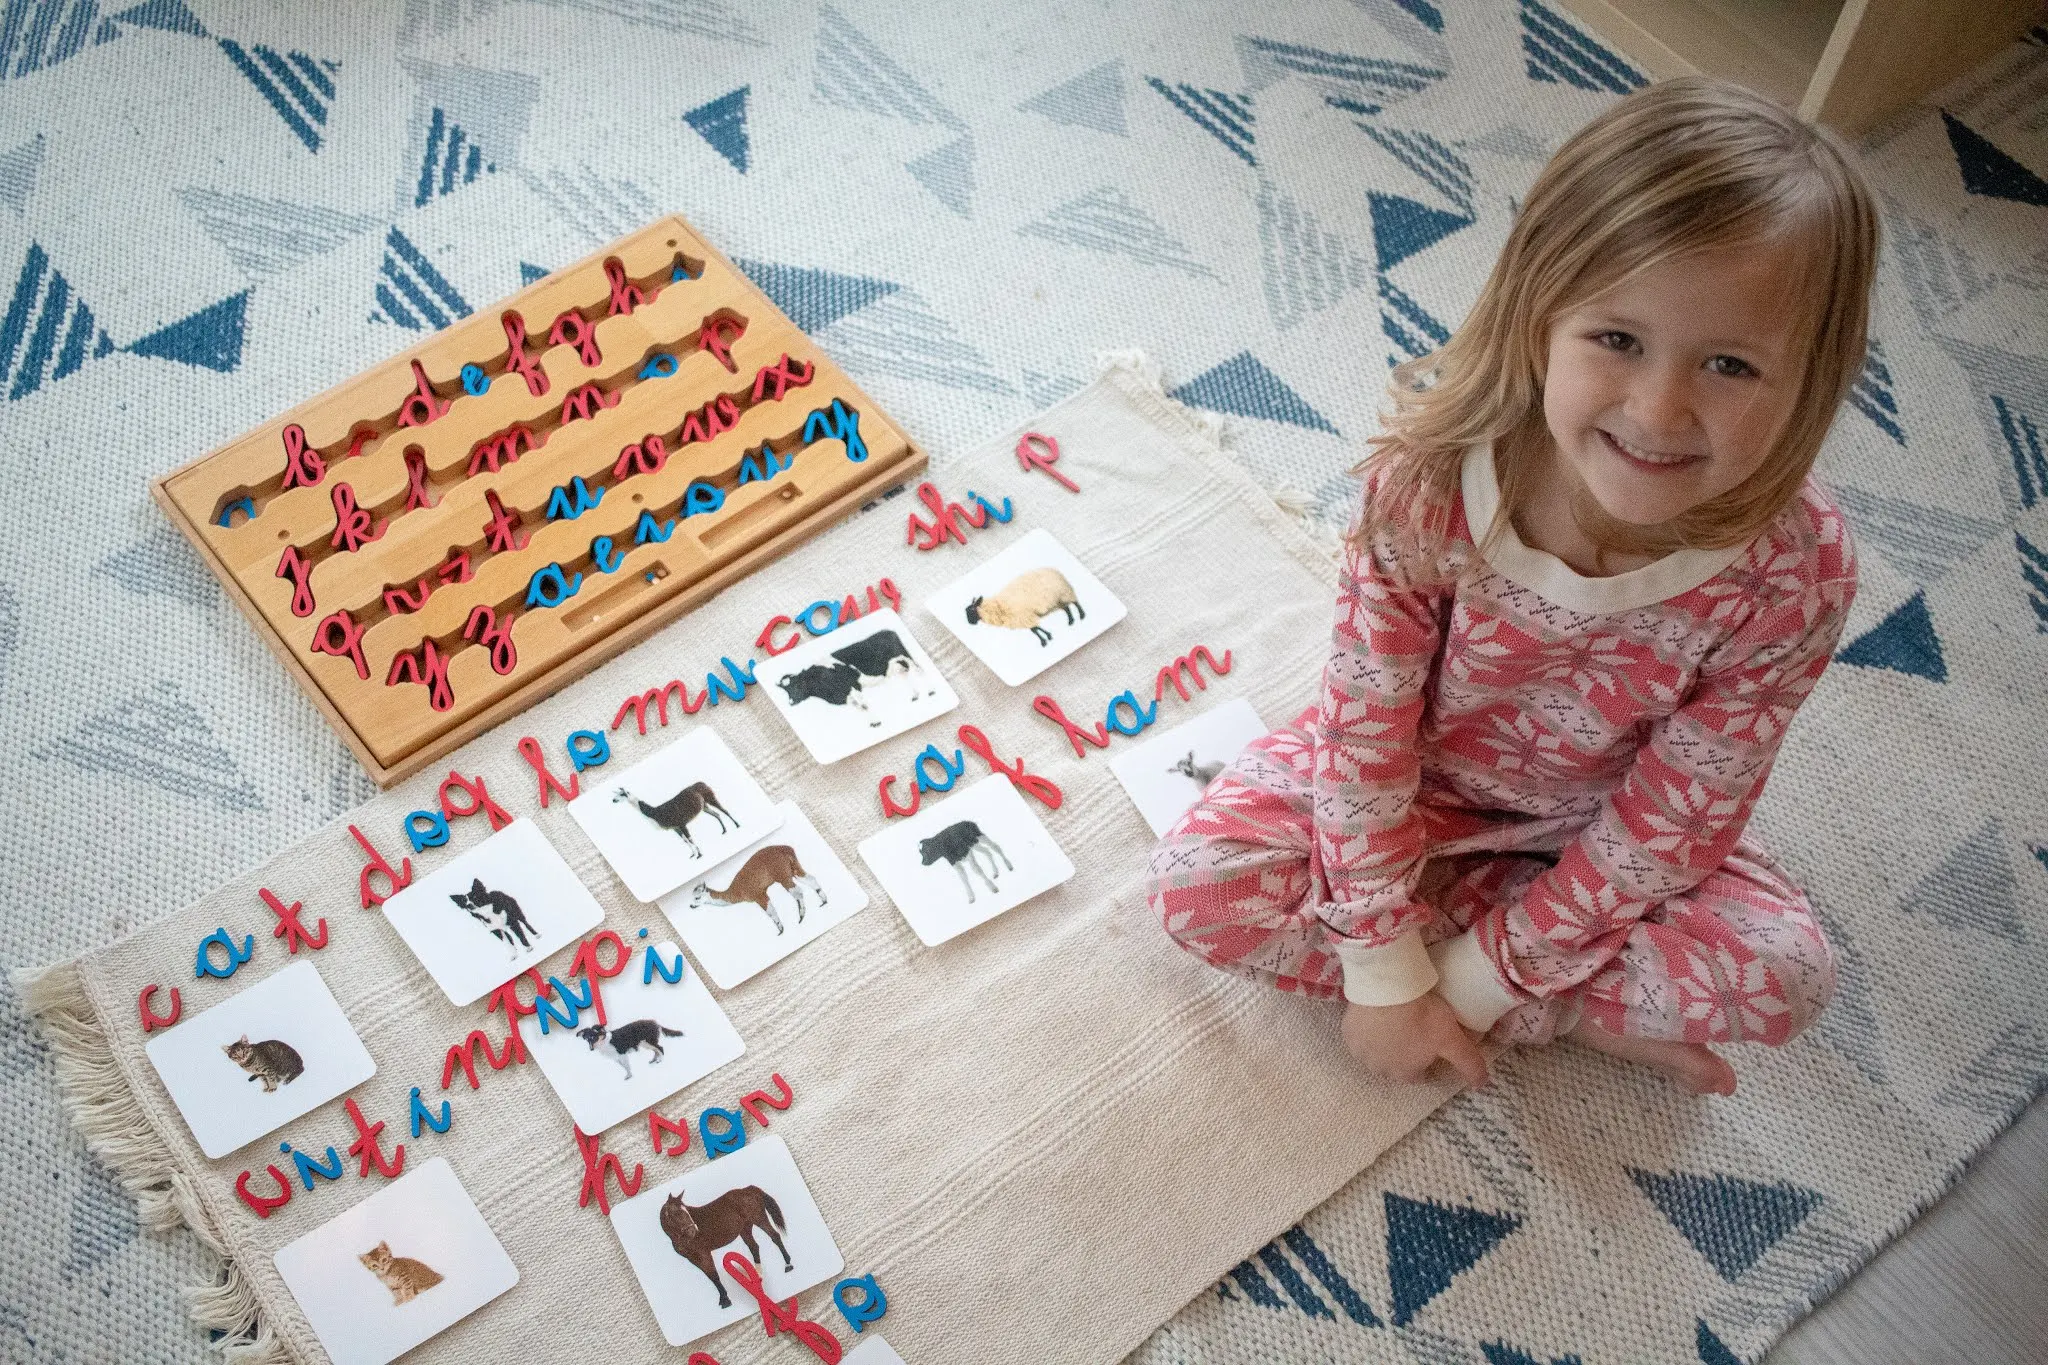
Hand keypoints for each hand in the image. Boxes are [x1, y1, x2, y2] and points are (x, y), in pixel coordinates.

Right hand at [1342, 993, 1488, 1087]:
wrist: (1386, 989)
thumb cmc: (1421, 1017)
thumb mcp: (1452, 1040)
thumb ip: (1469, 1063)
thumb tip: (1482, 1085)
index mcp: (1404, 1074)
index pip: (1419, 1075)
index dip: (1427, 1060)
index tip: (1432, 1043)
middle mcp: (1379, 1070)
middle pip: (1395, 1065)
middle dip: (1403, 1054)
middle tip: (1414, 1029)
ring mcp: (1360, 1052)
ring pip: (1375, 1052)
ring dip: (1384, 1043)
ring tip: (1395, 1020)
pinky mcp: (1347, 1033)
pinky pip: (1359, 1035)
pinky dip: (1367, 1029)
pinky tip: (1377, 1014)